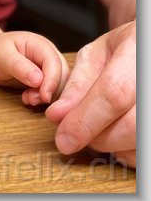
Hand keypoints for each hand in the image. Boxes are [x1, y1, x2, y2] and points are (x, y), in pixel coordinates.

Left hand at [0, 30, 69, 102]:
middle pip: (63, 76)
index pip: (55, 63)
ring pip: (60, 87)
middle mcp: (49, 56)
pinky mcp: (45, 80)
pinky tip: (28, 99)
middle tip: (32, 100)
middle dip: (51, 92)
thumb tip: (38, 79)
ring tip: (28, 98)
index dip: (52, 81)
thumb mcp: (2, 56)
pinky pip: (52, 93)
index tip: (44, 96)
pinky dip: (42, 99)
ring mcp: (49, 68)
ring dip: (46, 97)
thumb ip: (19, 66)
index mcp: (41, 45)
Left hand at [45, 20, 135, 167]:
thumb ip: (78, 84)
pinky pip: (144, 152)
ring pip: (138, 144)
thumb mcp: (97, 54)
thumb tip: (58, 116)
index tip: (64, 138)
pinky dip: (128, 150)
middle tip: (77, 131)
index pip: (113, 93)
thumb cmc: (127, 48)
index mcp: (138, 55)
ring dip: (113, 145)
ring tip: (102, 124)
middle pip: (130, 126)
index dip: (85, 119)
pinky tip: (119, 132)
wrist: (148, 49)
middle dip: (96, 136)